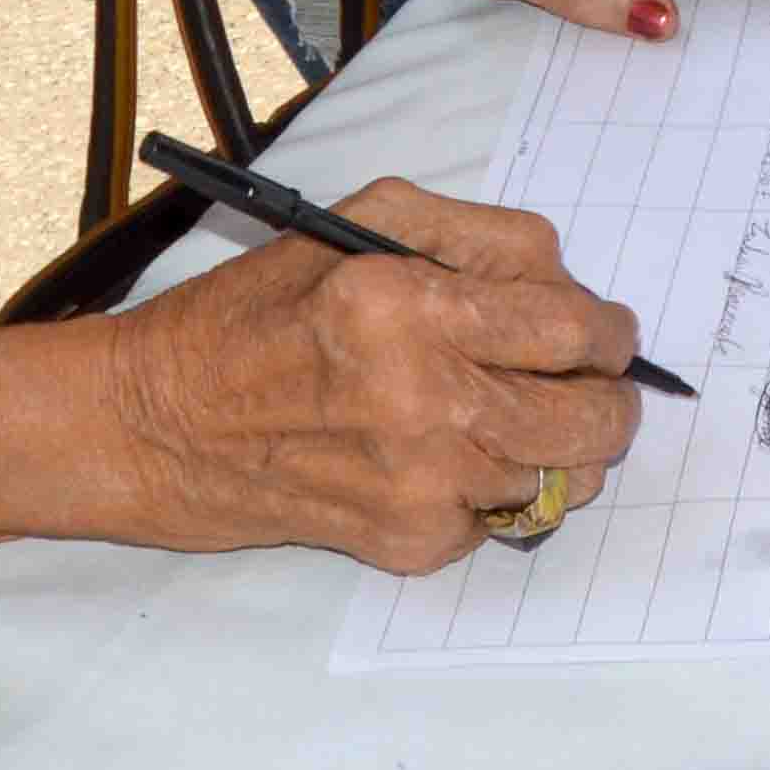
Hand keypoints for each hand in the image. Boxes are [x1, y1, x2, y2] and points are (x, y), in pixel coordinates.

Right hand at [106, 180, 646, 574]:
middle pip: (589, 419)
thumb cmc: (254, 314)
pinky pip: (500, 520)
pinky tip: (437, 461)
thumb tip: (568, 285)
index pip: (572, 329)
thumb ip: (477, 238)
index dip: (609, 334)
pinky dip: (489, 493)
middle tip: (592, 388)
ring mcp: (418, 482)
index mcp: (408, 305)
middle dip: (608, 402)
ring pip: (558, 478)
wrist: (160, 425)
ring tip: (496, 419)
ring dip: (549, 450)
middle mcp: (421, 399)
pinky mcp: (407, 543)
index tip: (606, 336)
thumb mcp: (357, 226)